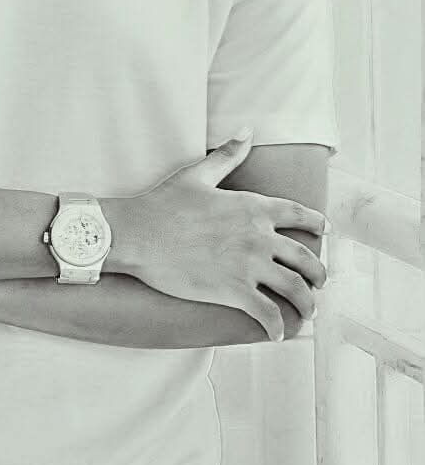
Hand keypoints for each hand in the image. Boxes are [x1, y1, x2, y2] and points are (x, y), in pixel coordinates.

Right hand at [108, 129, 328, 341]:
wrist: (138, 234)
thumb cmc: (163, 203)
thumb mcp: (197, 174)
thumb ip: (227, 155)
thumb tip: (247, 130)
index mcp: (252, 206)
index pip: (298, 214)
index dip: (317, 224)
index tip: (326, 232)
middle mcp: (258, 235)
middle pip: (305, 257)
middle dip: (319, 272)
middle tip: (321, 282)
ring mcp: (248, 265)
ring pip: (295, 289)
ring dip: (307, 304)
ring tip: (309, 312)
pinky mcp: (234, 290)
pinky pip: (267, 314)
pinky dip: (278, 327)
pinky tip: (279, 334)